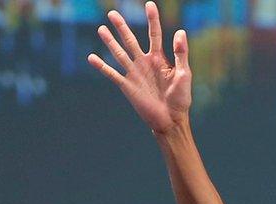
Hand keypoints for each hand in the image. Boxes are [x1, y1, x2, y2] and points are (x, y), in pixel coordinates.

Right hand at [87, 1, 190, 133]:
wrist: (171, 119)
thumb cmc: (181, 98)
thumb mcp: (184, 73)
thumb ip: (181, 53)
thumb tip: (180, 31)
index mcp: (159, 59)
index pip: (154, 34)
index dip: (152, 19)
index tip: (149, 4)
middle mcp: (144, 63)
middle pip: (131, 40)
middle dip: (122, 27)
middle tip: (112, 13)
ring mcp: (134, 73)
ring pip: (119, 53)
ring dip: (110, 42)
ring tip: (101, 29)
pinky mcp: (127, 86)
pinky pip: (112, 73)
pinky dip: (102, 66)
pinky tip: (91, 57)